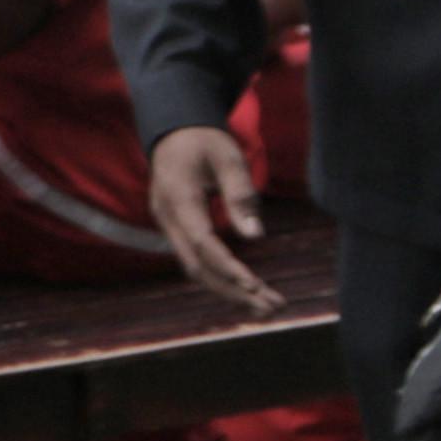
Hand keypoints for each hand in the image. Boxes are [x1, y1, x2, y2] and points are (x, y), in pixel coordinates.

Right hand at [147, 126, 270, 312]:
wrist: (174, 133)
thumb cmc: (204, 142)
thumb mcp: (228, 158)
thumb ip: (240, 195)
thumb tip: (256, 236)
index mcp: (177, 197)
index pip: (201, 242)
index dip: (227, 266)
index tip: (255, 286)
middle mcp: (167, 218)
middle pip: (196, 267)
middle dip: (234, 291)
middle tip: (273, 307)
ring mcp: (168, 226)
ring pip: (195, 269)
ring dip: (230, 290)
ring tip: (267, 306)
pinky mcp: (177, 231)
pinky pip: (196, 261)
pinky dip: (221, 279)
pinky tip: (246, 290)